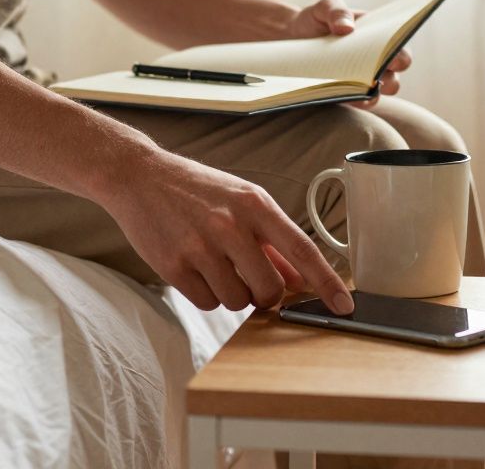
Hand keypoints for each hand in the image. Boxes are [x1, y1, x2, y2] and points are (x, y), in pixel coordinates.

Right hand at [97, 148, 354, 314]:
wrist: (139, 178)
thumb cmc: (196, 189)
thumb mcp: (241, 202)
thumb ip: (272, 242)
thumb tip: (299, 281)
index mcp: (255, 205)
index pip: (302, 251)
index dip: (327, 283)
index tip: (345, 306)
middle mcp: (230, 225)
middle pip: (270, 290)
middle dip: (265, 295)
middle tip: (250, 278)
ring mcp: (200, 247)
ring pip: (238, 302)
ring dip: (233, 294)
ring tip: (216, 265)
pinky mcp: (174, 267)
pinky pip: (208, 303)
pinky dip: (207, 294)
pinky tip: (195, 268)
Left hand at [287, 0, 411, 106]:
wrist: (291, 36)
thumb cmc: (316, 19)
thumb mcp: (325, 7)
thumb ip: (337, 11)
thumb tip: (346, 29)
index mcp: (379, 37)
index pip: (400, 48)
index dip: (401, 54)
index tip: (392, 56)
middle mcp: (376, 62)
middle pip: (395, 76)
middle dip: (388, 76)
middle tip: (373, 72)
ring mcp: (363, 81)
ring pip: (379, 94)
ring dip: (371, 92)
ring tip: (356, 86)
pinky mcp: (347, 95)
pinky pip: (358, 103)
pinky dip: (354, 101)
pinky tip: (343, 95)